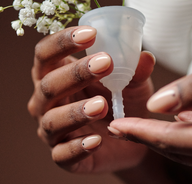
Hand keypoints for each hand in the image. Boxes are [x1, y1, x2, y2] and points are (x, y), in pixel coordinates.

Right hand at [27, 26, 155, 173]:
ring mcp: (51, 130)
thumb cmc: (123, 100)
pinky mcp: (62, 157)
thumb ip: (136, 70)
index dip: (62, 41)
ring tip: (102, 104)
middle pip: (47, 84)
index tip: (91, 33)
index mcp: (55, 73)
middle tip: (105, 63)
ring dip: (76, 111)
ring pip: (52, 120)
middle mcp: (46, 100)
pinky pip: (62, 155)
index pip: (46, 53)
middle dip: (75, 73)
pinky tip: (96, 141)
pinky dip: (77, 148)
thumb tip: (145, 56)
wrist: (133, 139)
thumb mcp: (133, 83)